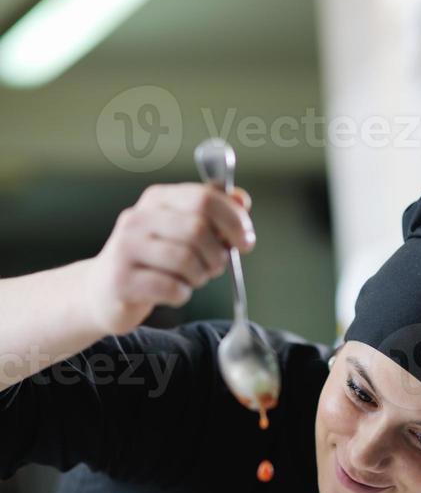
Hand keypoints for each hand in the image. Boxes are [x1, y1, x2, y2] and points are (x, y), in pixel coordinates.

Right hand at [86, 182, 253, 334]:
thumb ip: (212, 214)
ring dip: (201, 276)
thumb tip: (242, 199)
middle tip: (216, 267)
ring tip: (194, 279)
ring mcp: (126, 249)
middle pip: (198, 229)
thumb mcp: (181, 231)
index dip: (234, 220)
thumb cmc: (152, 260)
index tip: (246, 242)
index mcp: (157, 199)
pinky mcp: (122, 281)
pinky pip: (172, 288)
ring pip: (186, 260)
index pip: (204, 198)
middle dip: (218, 254)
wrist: (103, 290)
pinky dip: (183, 295)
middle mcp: (138, 218)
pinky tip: (176, 293)